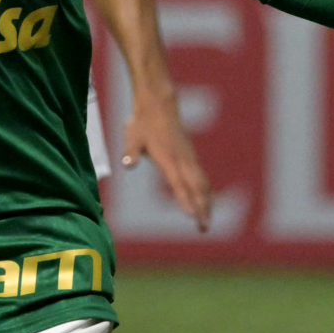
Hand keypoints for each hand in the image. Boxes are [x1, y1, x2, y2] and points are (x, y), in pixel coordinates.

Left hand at [123, 92, 211, 231]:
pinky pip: (201, 177)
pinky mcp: (190, 155)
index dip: (185, 200)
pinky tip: (205, 202)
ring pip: (202, 183)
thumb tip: (127, 165)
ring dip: (206, 203)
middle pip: (196, 187)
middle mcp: (182, 159)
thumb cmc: (143, 122)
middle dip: (202, 208)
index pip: (178, 183)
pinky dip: (205, 192)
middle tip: (204, 229)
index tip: (192, 216)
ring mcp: (189, 157)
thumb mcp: (132, 136)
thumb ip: (131, 152)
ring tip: (206, 222)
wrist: (159, 103)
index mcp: (168, 157)